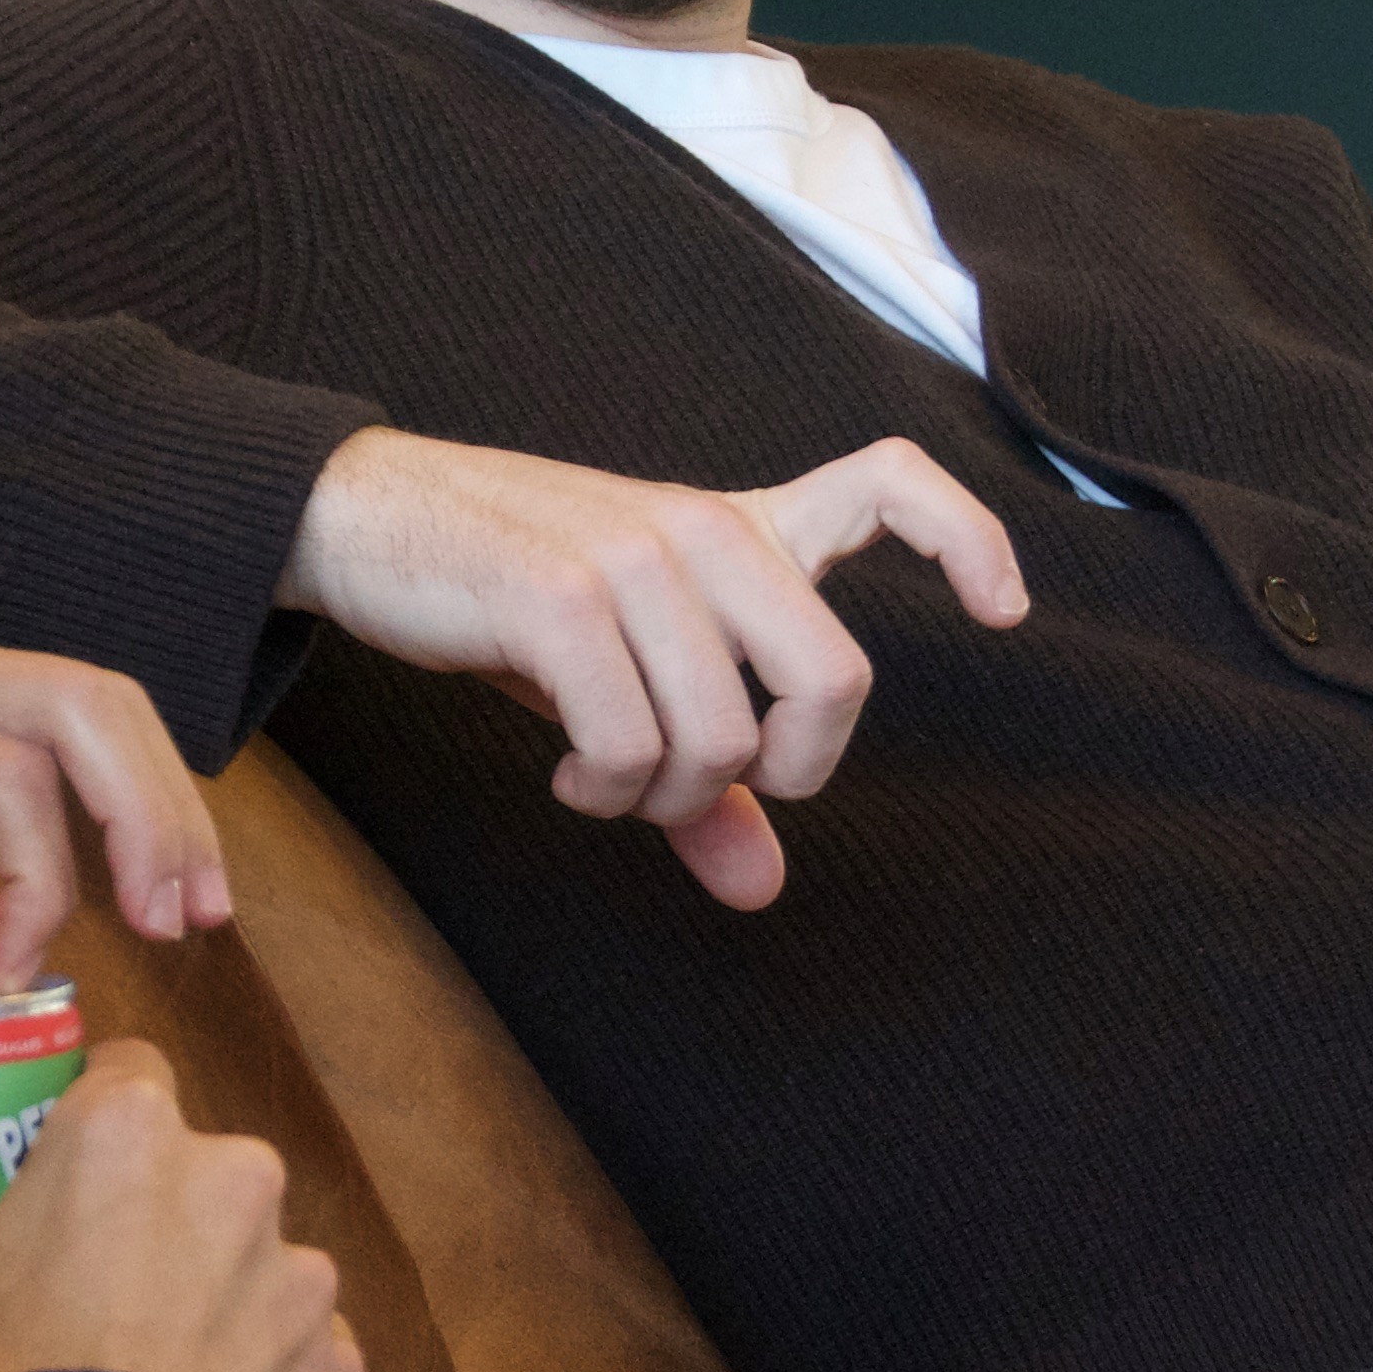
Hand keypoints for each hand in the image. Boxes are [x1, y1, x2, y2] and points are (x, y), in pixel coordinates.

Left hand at [0, 613, 229, 983]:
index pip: (4, 778)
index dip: (37, 881)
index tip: (9, 974)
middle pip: (85, 709)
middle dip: (153, 817)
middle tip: (179, 924)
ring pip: (95, 698)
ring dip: (160, 796)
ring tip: (194, 902)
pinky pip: (67, 707)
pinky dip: (124, 776)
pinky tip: (148, 858)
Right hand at [0, 1041, 364, 1371]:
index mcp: (127, 1133)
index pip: (127, 1073)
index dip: (89, 1121)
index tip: (53, 1180)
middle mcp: (235, 1180)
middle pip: (195, 1167)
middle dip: (151, 1213)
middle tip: (81, 1289)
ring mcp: (296, 1278)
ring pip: (253, 1260)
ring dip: (211, 1295)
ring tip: (138, 1370)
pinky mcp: (336, 1368)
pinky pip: (300, 1351)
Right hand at [279, 424, 1028, 905]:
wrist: (367, 519)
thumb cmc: (508, 600)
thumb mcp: (622, 682)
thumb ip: (703, 779)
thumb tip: (759, 886)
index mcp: (739, 529)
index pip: (888, 485)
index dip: (970, 539)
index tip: (1005, 610)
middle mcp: (705, 530)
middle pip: (835, 677)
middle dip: (787, 769)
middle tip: (707, 781)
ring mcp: (636, 557)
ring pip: (719, 740)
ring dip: (660, 799)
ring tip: (600, 779)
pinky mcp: (559, 599)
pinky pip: (627, 747)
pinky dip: (601, 793)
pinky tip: (565, 776)